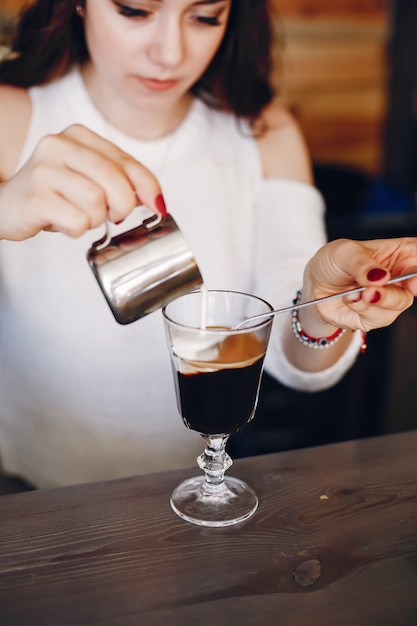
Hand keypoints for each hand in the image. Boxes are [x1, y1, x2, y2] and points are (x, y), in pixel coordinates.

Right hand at [0, 124, 164, 240]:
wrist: (6, 206)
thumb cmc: (54, 195)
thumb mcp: (88, 179)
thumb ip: (120, 180)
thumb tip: (157, 200)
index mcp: (78, 136)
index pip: (126, 162)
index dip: (148, 187)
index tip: (159, 207)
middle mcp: (58, 145)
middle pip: (115, 181)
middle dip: (122, 206)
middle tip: (113, 216)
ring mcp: (44, 170)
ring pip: (96, 203)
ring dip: (94, 220)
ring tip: (77, 216)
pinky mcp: (34, 196)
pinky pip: (77, 222)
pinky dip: (76, 230)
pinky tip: (62, 223)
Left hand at [302, 237, 416, 331]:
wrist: (315, 285)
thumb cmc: (334, 262)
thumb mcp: (344, 253)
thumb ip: (362, 264)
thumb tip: (381, 277)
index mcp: (400, 253)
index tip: (412, 281)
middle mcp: (400, 277)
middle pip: (414, 285)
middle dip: (395, 290)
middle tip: (373, 291)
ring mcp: (390, 298)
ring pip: (398, 304)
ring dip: (376, 300)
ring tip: (355, 293)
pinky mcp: (376, 317)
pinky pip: (377, 317)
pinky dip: (361, 308)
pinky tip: (349, 298)